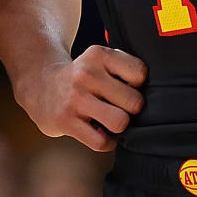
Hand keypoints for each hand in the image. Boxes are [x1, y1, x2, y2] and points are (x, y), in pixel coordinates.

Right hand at [14, 46, 145, 152]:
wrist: (40, 85)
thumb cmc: (83, 77)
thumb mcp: (99, 60)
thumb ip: (124, 68)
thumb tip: (156, 94)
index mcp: (98, 55)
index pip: (140, 74)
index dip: (139, 86)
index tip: (127, 87)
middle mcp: (86, 74)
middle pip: (134, 102)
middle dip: (132, 109)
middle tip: (120, 107)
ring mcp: (74, 99)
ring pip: (120, 122)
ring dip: (120, 126)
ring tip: (111, 119)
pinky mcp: (65, 121)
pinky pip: (102, 141)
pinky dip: (106, 141)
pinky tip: (99, 131)